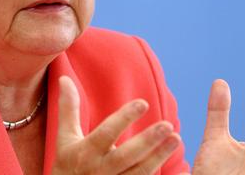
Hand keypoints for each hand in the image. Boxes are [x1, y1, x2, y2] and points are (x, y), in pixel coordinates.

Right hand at [52, 76, 181, 173]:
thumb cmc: (67, 165)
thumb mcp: (65, 138)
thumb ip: (68, 109)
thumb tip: (64, 78)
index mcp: (86, 152)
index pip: (106, 133)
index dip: (124, 118)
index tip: (143, 103)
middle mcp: (100, 170)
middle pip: (126, 156)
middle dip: (147, 141)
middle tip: (168, 125)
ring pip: (138, 173)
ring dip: (159, 157)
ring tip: (176, 138)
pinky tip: (180, 170)